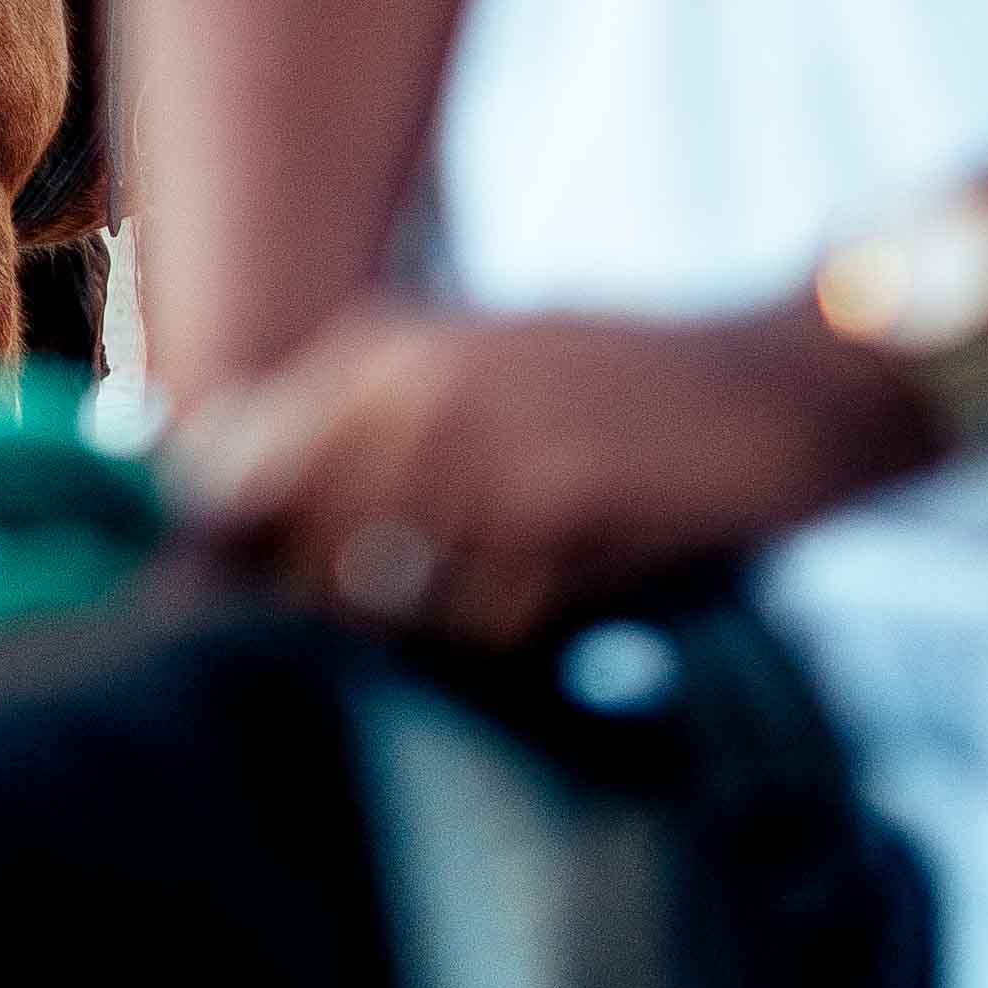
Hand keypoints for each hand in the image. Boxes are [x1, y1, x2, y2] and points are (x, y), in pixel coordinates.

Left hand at [168, 294, 928, 646]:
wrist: (779, 388)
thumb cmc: (617, 375)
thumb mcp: (474, 355)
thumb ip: (352, 415)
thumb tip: (215, 485)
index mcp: (388, 352)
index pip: (237, 469)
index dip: (212, 545)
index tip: (208, 589)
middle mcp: (420, 407)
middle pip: (297, 560)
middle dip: (312, 606)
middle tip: (351, 619)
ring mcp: (489, 480)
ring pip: (385, 611)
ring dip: (416, 626)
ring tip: (489, 585)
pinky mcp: (560, 549)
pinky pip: (482, 634)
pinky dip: (502, 631)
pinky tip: (556, 584)